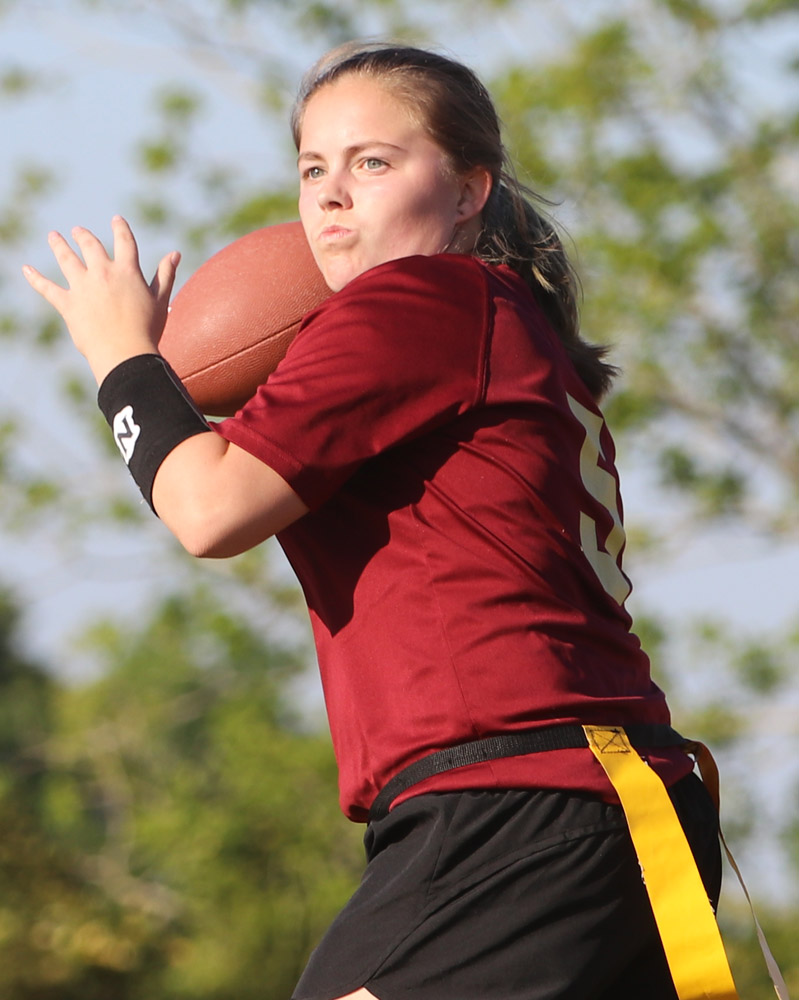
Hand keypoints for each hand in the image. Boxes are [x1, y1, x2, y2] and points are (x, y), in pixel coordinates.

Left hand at [22, 215, 180, 384]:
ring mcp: (83, 287)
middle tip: (78, 230)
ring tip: (54, 237)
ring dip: (59, 246)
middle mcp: (102, 273)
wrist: (125, 353)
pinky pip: (47, 288)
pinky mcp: (68, 304)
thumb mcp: (160, 300)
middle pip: (90, 246)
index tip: (116, 219)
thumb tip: (174, 254)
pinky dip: (35, 278)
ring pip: (67, 259)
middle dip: (84, 236)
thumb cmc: (147, 330)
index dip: (120, 228)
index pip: (124, 241)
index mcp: (127, 271)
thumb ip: (165, 275)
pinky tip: (26, 269)